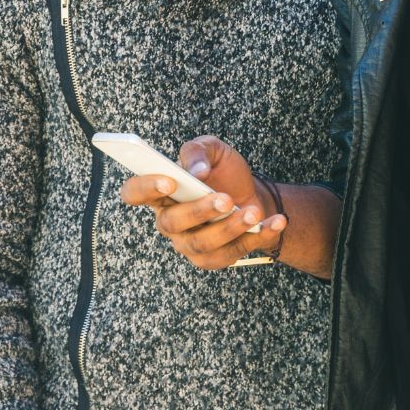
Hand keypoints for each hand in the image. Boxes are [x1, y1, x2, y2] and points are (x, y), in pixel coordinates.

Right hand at [117, 135, 284, 270]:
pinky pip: (231, 254)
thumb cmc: (225, 173)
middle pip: (172, 223)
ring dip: (230, 228)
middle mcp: (170, 221)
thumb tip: (195, 170)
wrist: (253, 196)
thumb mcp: (214, 150)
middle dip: (200, 211)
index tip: (170, 180)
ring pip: (202, 244)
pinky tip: (275, 222)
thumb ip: (199, 151)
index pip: (135, 192)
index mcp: (162, 191)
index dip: (145, 188)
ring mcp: (189, 243)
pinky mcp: (213, 258)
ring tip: (253, 212)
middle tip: (226, 199)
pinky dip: (256, 237)